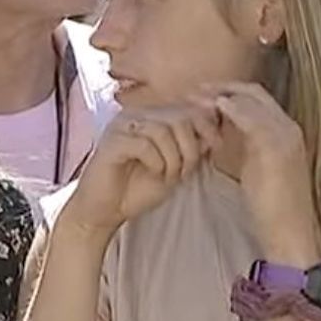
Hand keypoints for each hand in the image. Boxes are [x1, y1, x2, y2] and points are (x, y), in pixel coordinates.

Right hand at [59, 105, 221, 244]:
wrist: (104, 211)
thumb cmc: (137, 189)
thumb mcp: (175, 167)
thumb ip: (193, 149)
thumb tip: (216, 133)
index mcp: (152, 116)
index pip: (188, 108)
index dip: (207, 127)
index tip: (214, 147)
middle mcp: (136, 115)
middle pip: (180, 117)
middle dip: (190, 148)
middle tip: (183, 172)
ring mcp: (121, 126)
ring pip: (164, 130)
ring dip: (174, 159)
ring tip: (168, 176)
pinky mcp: (111, 142)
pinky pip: (145, 144)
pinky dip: (157, 162)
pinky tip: (153, 173)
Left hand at [199, 82, 317, 260]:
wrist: (291, 234)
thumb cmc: (272, 208)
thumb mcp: (254, 169)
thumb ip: (242, 146)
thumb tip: (217, 132)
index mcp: (285, 132)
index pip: (257, 98)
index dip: (229, 92)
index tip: (202, 95)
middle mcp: (290, 129)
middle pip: (255, 93)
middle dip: (223, 88)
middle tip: (193, 92)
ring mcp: (286, 137)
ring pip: (252, 101)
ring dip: (221, 96)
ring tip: (195, 99)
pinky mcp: (278, 149)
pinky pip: (253, 119)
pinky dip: (233, 110)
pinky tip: (214, 109)